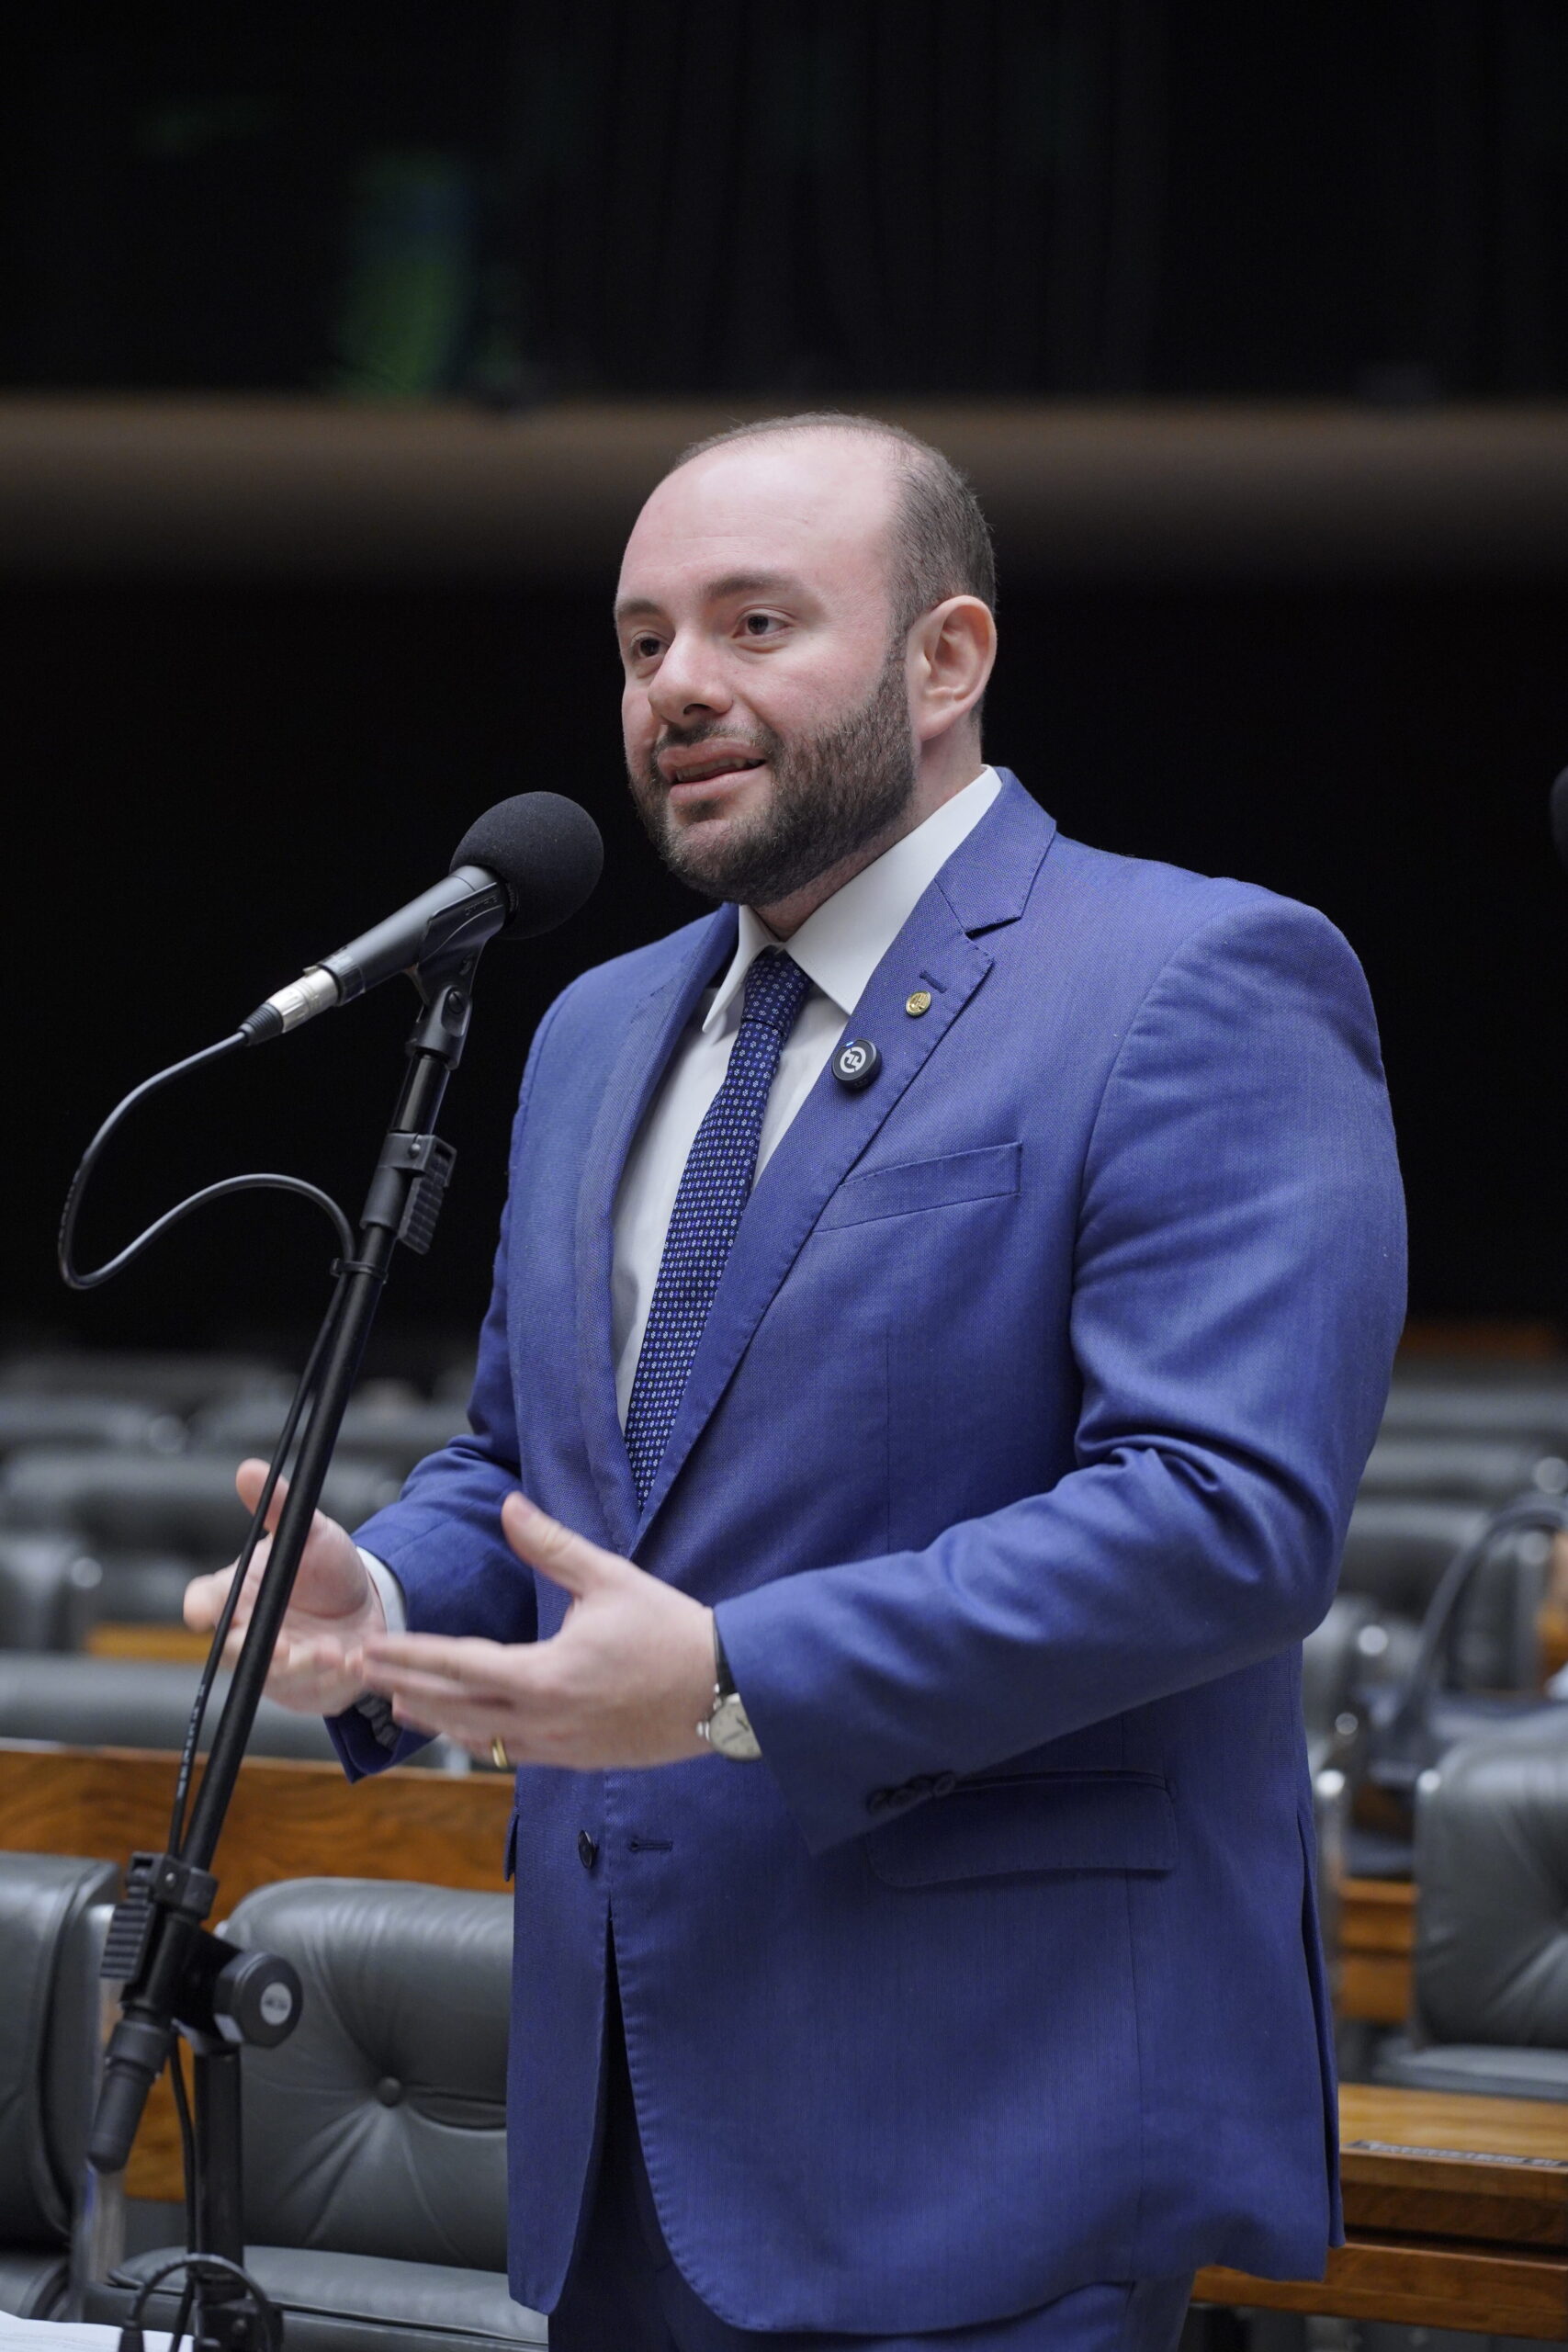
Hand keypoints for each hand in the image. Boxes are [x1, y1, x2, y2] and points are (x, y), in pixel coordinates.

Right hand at [183, 1459, 386, 1714]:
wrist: (368, 1604)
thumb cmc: (325, 1568)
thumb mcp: (310, 1532)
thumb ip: (278, 1506)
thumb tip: (248, 1469)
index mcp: (238, 1593)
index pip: (203, 1601)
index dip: (201, 1607)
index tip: (204, 1612)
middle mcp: (249, 1633)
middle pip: (233, 1649)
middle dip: (256, 1649)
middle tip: (283, 1647)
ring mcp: (275, 1666)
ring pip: (275, 1675)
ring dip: (304, 1666)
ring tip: (335, 1653)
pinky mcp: (306, 1688)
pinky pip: (312, 1690)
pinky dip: (334, 1679)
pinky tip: (356, 1663)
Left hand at [352, 1494, 715, 1768]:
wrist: (724, 1691)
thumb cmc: (671, 1631)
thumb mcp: (610, 1579)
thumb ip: (552, 1546)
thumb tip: (509, 1507)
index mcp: (547, 1675)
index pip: (459, 1666)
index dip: (410, 1656)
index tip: (370, 1648)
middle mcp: (544, 1719)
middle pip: (455, 1708)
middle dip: (402, 1688)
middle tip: (358, 1676)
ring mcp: (558, 1745)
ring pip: (478, 1739)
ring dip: (434, 1720)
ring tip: (396, 1705)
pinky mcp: (575, 1758)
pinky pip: (510, 1753)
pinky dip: (476, 1739)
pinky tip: (461, 1730)